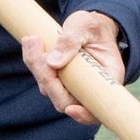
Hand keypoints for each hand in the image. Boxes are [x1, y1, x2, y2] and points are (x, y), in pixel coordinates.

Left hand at [22, 9, 123, 125]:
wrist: (87, 26)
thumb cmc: (92, 26)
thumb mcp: (85, 25)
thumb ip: (71, 41)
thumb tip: (53, 63)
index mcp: (108, 77)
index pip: (99, 106)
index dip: (85, 114)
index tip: (70, 109)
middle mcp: (90, 88)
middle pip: (65, 100)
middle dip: (47, 78)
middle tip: (37, 47)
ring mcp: (72, 87)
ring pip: (50, 89)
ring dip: (37, 67)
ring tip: (33, 39)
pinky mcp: (59, 81)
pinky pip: (43, 78)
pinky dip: (34, 62)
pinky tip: (31, 43)